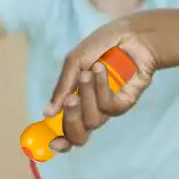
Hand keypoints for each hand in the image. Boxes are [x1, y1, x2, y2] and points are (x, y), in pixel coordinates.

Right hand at [47, 23, 158, 150]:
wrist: (130, 35)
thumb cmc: (101, 46)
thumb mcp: (75, 63)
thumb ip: (62, 87)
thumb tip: (47, 113)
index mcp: (76, 100)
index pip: (66, 129)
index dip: (60, 140)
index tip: (52, 143)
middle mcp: (92, 108)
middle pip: (79, 135)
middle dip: (71, 119)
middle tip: (70, 99)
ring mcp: (109, 106)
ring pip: (93, 120)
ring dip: (87, 94)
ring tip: (90, 71)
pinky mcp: (126, 102)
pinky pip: (110, 108)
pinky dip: (103, 88)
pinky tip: (103, 69)